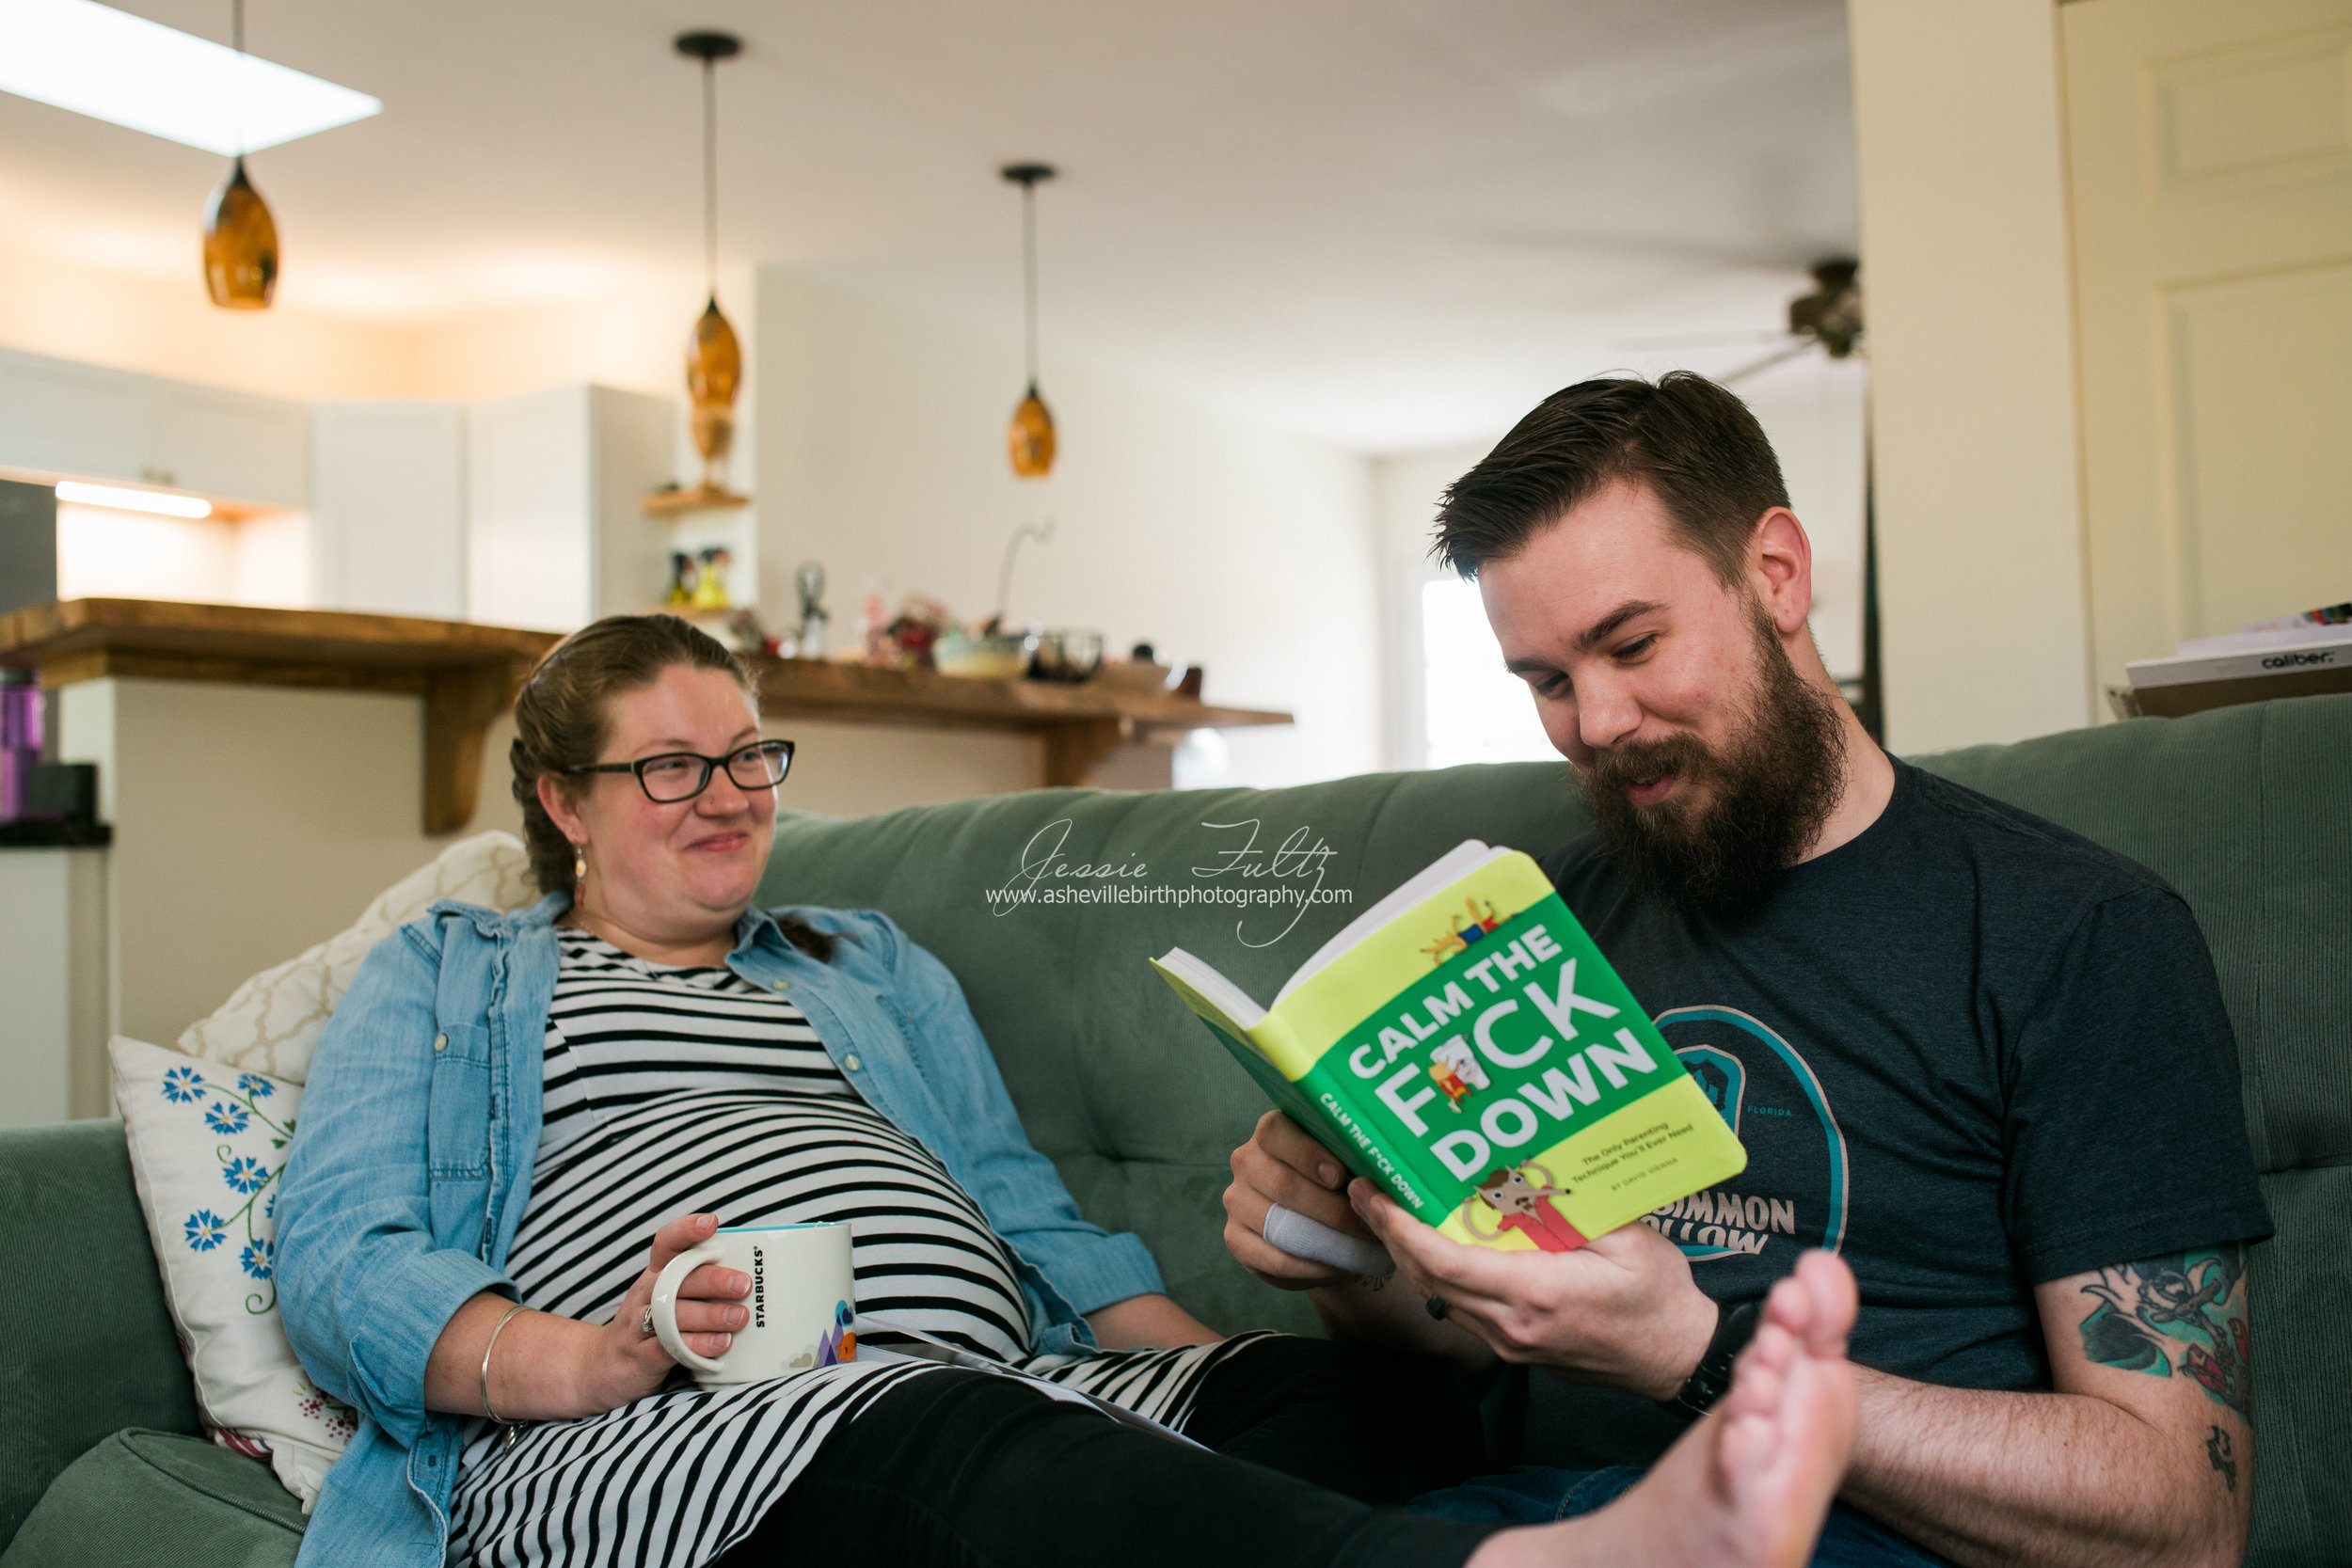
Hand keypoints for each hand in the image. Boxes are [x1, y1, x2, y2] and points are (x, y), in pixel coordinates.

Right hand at [576, 1212, 750, 1410]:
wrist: (601, 1369)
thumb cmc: (648, 1328)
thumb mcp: (665, 1299)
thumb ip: (697, 1285)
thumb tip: (751, 1274)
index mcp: (655, 1276)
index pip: (666, 1244)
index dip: (686, 1230)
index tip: (711, 1222)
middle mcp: (645, 1296)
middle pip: (678, 1280)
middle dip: (714, 1280)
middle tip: (744, 1284)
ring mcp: (638, 1327)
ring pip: (675, 1315)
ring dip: (711, 1315)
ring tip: (740, 1317)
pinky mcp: (640, 1358)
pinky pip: (669, 1348)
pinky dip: (697, 1346)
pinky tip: (721, 1344)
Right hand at [1222, 1110, 1386, 1289]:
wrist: (1322, 1224)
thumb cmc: (1339, 1185)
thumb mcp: (1345, 1163)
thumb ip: (1352, 1162)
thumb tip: (1376, 1179)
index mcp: (1271, 1132)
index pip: (1275, 1133)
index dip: (1307, 1155)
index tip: (1340, 1177)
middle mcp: (1246, 1161)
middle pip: (1282, 1184)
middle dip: (1330, 1209)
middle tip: (1366, 1224)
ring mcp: (1236, 1199)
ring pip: (1275, 1223)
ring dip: (1322, 1241)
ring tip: (1356, 1249)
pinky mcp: (1235, 1237)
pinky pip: (1270, 1257)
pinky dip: (1306, 1267)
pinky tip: (1333, 1268)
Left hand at [1348, 1181, 1717, 1401]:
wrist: (1675, 1356)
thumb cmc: (1658, 1297)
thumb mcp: (1630, 1239)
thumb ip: (1577, 1207)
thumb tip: (1529, 1170)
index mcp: (1538, 1294)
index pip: (1448, 1265)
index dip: (1403, 1230)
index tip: (1378, 1196)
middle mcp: (1512, 1325)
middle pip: (1430, 1280)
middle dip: (1390, 1234)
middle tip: (1365, 1189)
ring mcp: (1510, 1342)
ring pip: (1439, 1296)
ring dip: (1407, 1253)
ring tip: (1387, 1209)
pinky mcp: (1513, 1347)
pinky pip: (1460, 1307)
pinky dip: (1436, 1273)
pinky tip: (1429, 1242)